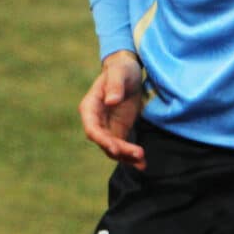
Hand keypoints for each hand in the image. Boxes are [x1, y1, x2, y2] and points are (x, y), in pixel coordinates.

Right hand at [78, 49, 145, 169]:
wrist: (129, 71)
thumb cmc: (121, 69)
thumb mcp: (120, 72)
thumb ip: (115, 85)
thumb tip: (111, 101)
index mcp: (90, 107)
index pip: (92, 128)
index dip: (102, 140)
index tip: (114, 148)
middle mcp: (96, 121)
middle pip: (104, 142)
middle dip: (120, 150)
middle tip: (138, 154)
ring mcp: (107, 128)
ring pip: (113, 149)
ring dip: (126, 157)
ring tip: (142, 161)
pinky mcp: (119, 131)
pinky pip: (122, 148)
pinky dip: (131, 157)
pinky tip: (143, 164)